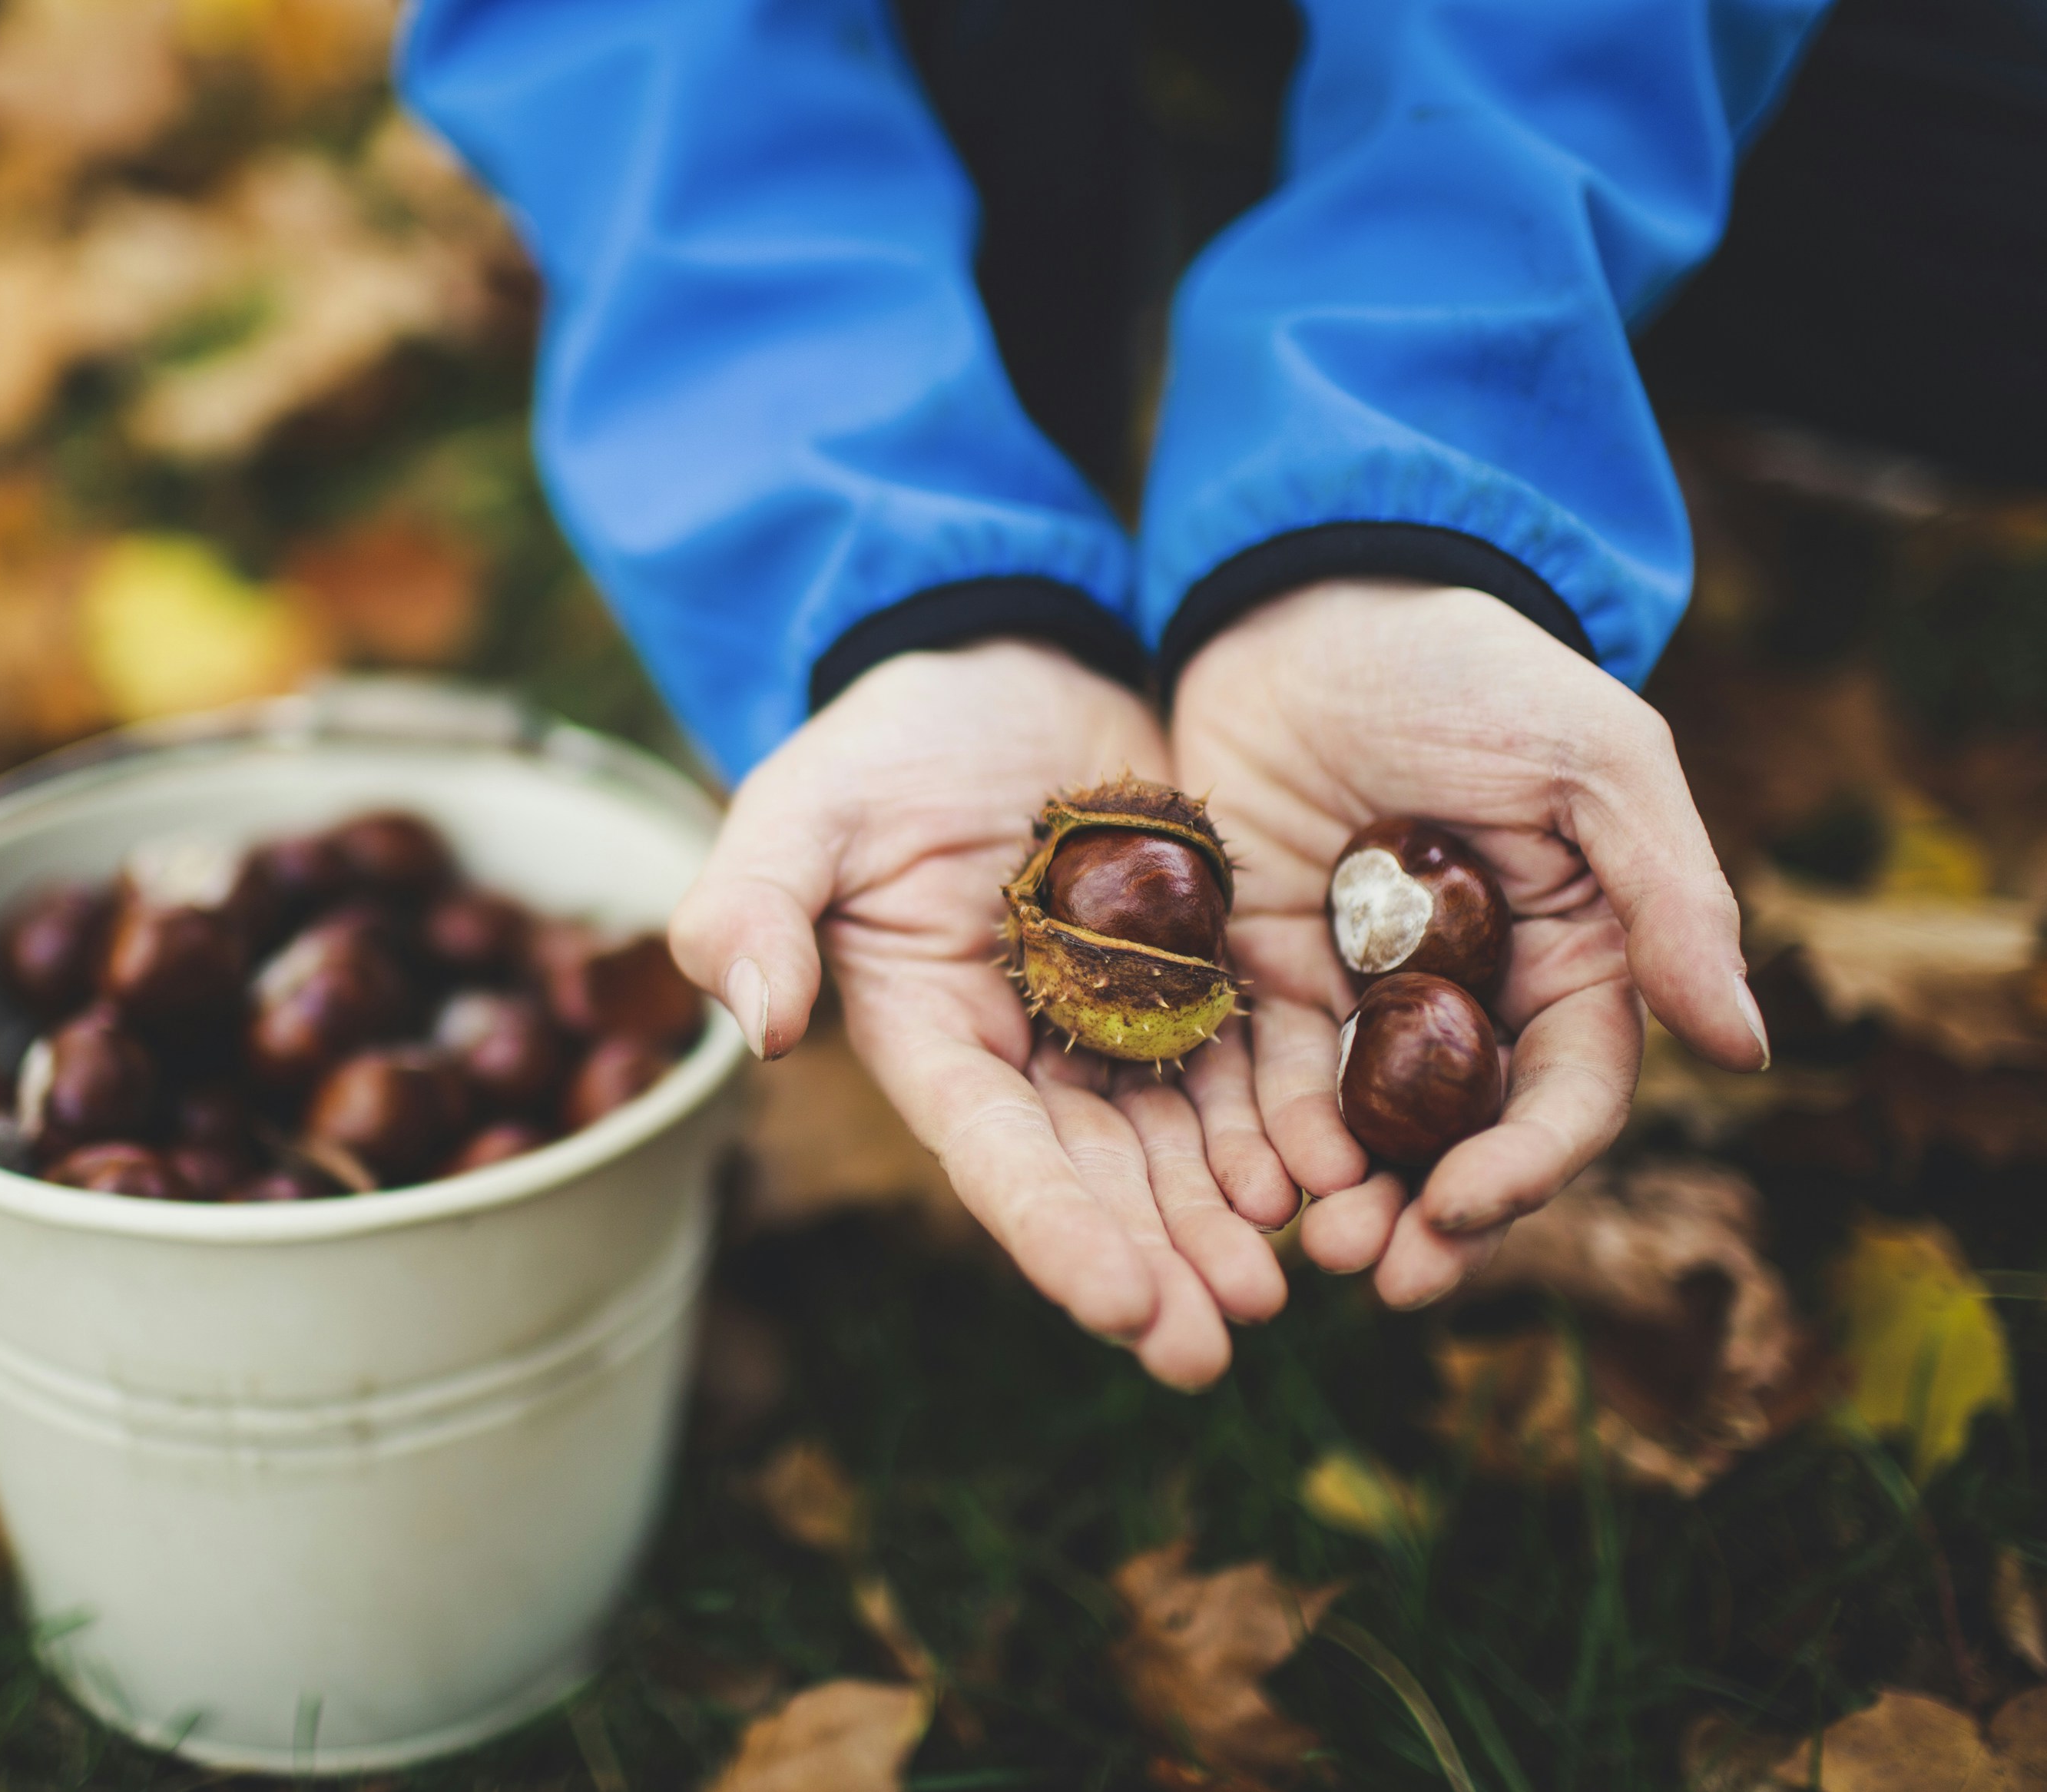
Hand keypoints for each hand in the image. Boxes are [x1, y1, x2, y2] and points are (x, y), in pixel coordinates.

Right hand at [671, 641, 1293, 1386]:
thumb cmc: (885, 745)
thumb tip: (756, 1023)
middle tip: (1218, 1344)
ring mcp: (1126, 1022)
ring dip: (1230, 1220)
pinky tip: (1337, 1176)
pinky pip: (1255, 1062)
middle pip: (1100, 1178)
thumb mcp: (801, 808)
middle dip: (1157, 1263)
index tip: (1123, 1309)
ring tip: (1290, 1282)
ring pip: (1186, 1142)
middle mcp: (1034, 1056)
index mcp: (936, 1040)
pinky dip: (1290, 1122)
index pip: (995, 1155)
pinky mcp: (1205, 975)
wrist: (1007, 664)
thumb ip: (753, 906)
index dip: (1056, 1233)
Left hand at [1168, 581, 1769, 1307]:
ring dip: (1342, 1201)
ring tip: (1309, 1254)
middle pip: (1461, 1141)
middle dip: (1429, 1220)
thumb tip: (1745, 1048)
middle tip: (1380, 1278)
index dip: (1527, 1166)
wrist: (1307, 605)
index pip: (1566, 1095)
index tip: (1466, 1208)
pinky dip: (1258, 1139)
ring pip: (1360, 1132)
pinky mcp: (1263, 973)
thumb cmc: (1467, 668)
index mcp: (1572, 958)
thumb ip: (1670, 897)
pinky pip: (1262, 1076)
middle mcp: (1471, 997)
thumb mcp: (1589, 761)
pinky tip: (1241, 1186)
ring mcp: (1361, 993)